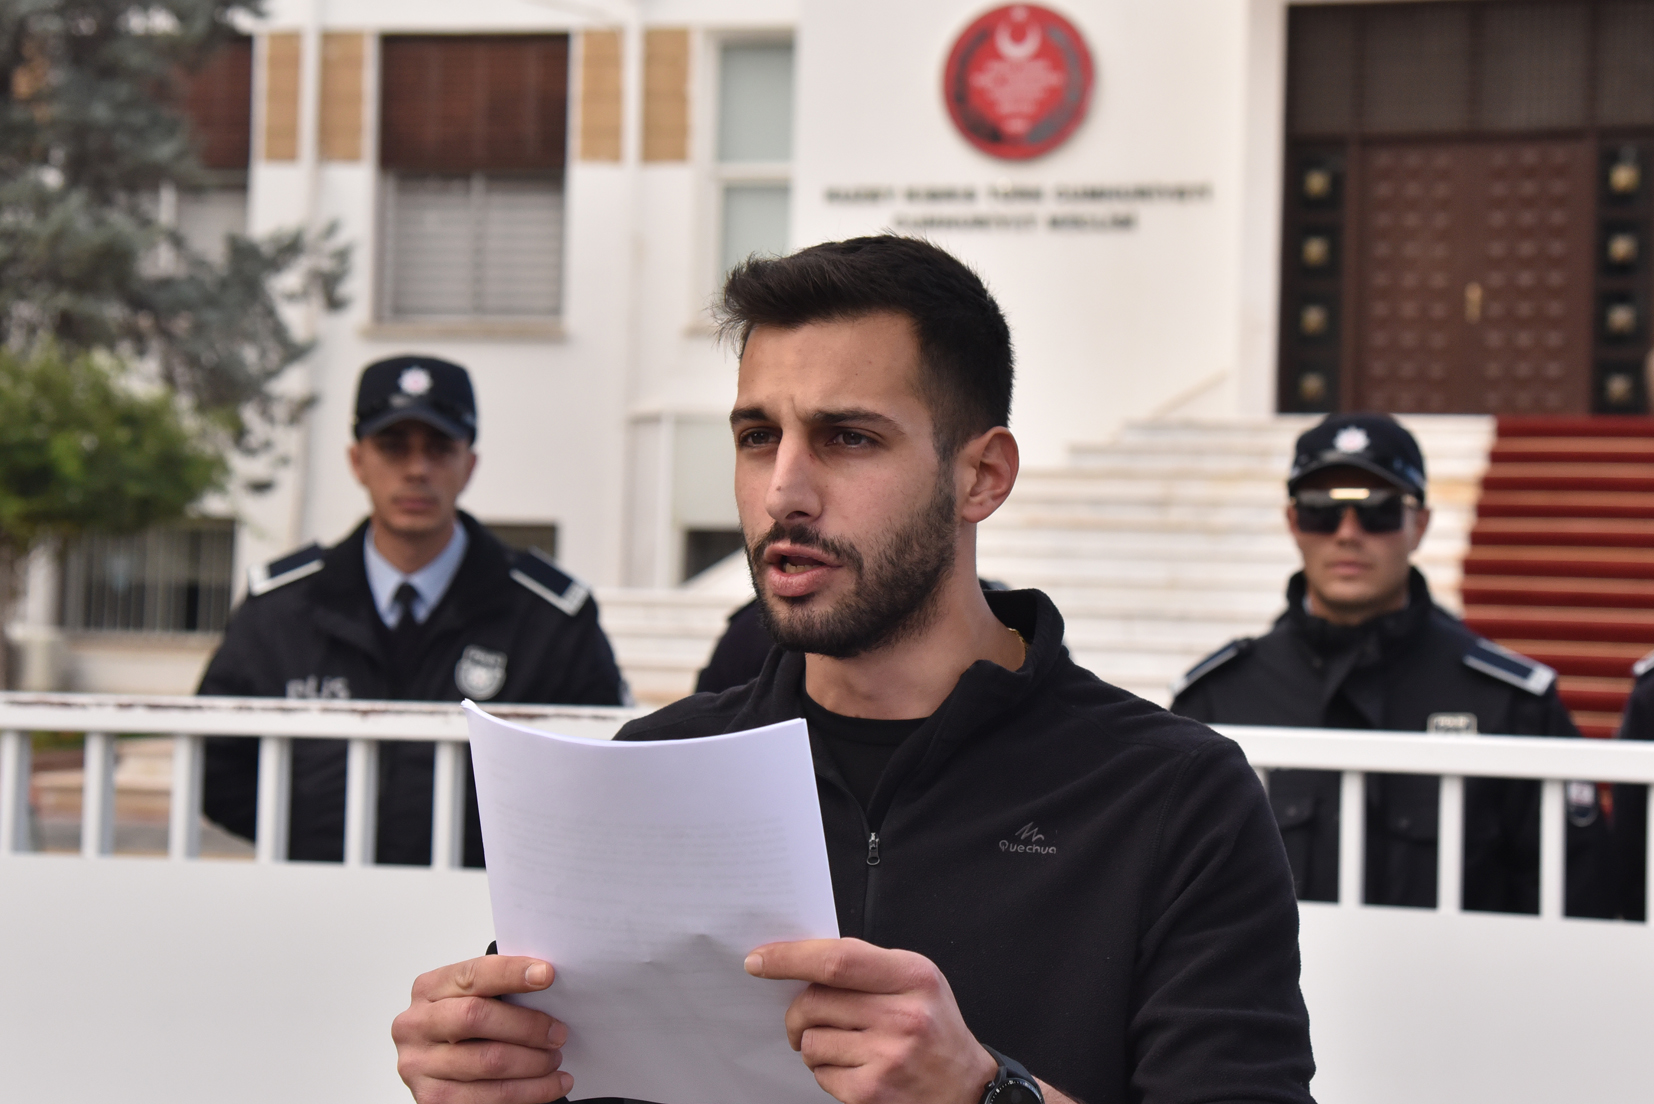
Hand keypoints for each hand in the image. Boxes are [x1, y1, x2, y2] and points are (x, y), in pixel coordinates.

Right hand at [392, 955, 571, 1103]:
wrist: (437, 1068)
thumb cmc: (463, 1028)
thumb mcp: (470, 999)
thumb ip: (498, 989)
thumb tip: (545, 980)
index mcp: (428, 989)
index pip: (472, 975)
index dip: (511, 973)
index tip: (546, 975)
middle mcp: (416, 1025)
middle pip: (476, 1017)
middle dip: (527, 1025)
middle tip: (558, 1033)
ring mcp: (419, 1064)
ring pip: (488, 1062)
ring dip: (533, 1063)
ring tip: (555, 1060)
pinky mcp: (432, 1099)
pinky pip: (489, 1098)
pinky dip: (529, 1092)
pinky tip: (549, 1085)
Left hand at [745, 938, 997, 1103]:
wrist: (967, 1090)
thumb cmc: (935, 1031)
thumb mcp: (918, 984)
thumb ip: (870, 968)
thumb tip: (803, 962)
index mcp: (913, 976)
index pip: (837, 960)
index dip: (790, 958)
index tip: (759, 960)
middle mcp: (903, 1015)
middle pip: (814, 1001)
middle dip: (798, 1011)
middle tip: (804, 1019)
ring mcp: (888, 1057)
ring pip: (811, 1041)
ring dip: (815, 1044)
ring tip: (847, 1047)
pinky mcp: (873, 1093)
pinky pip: (820, 1074)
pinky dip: (828, 1072)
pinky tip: (856, 1069)